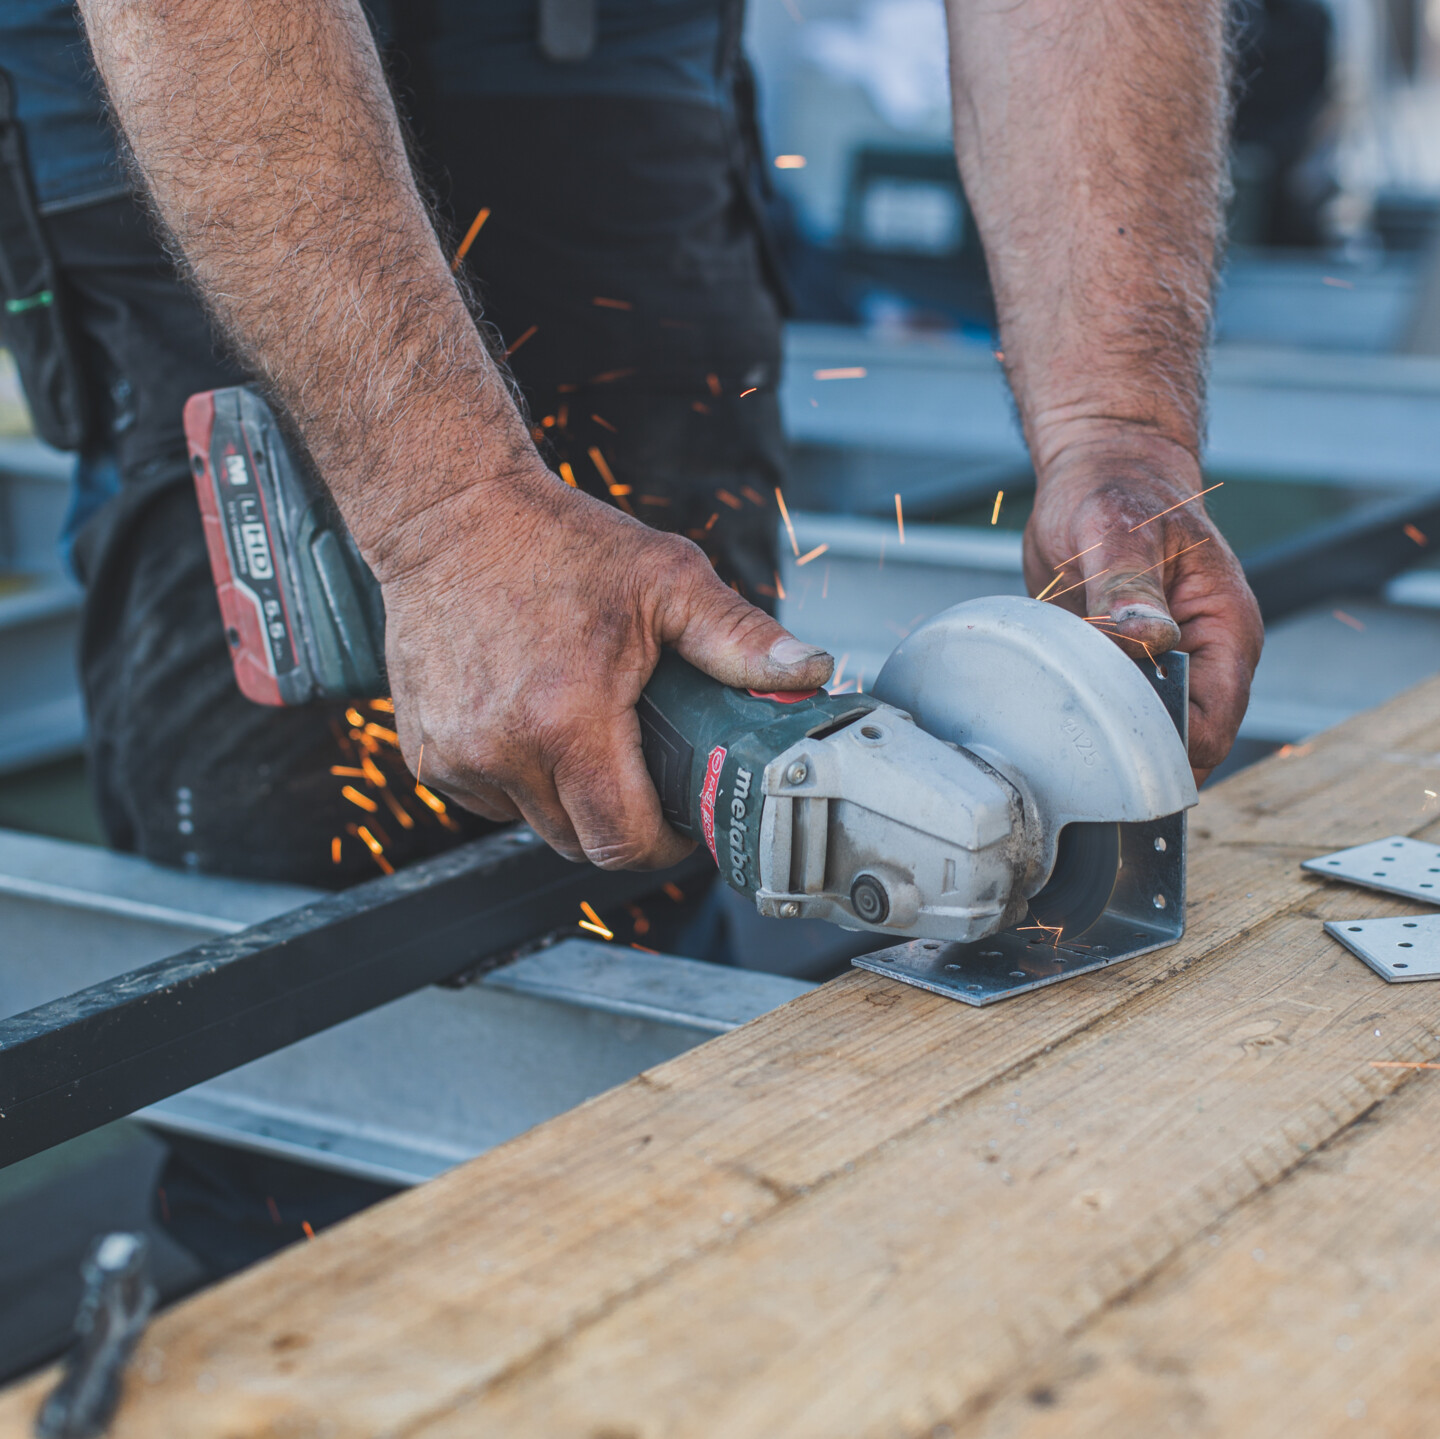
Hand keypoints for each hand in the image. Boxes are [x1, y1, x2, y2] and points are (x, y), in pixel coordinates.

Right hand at [379, 462, 833, 869]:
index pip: (623, 840)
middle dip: (622, 822)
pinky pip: (490, 800)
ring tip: (589, 736)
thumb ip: (741, 638)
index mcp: (565, 717)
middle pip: (580, 844)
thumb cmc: (555, 542)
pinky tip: (535, 725)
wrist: (447, 514)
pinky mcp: (425, 752)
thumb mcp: (666, 579)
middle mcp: (501, 748)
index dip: (665, 845)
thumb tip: (809, 672)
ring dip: (569, 800)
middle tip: (646, 772)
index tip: (683, 822)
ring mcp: (455, 755)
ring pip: (534, 824)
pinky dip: (520, 780)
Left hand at [1023, 432, 1262, 781]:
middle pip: (1182, 743)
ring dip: (1104, 742)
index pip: (1215, 721)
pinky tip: (1050, 720)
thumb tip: (1149, 638)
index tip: (1115, 758)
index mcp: (1224, 630)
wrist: (1100, 473)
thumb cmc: (1119, 491)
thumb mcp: (1117, 532)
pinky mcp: (1121, 668)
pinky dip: (1083, 720)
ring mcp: (1162, 667)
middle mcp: (1202, 658)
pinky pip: (1107, 713)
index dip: (1170, 751)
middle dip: (1134, 757)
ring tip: (1057, 743)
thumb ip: (1129, 586)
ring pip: (1142, 734)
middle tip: (1073, 761)